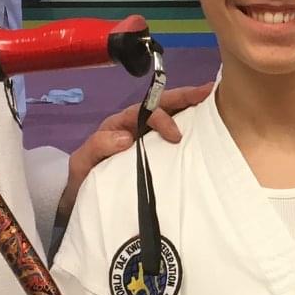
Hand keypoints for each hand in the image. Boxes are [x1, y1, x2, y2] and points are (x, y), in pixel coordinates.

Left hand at [55, 82, 212, 225]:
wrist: (86, 202)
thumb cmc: (84, 180)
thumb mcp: (82, 163)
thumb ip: (97, 146)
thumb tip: (126, 137)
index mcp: (119, 125)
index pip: (142, 112)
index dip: (161, 118)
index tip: (175, 135)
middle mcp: (135, 127)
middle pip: (160, 105)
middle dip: (183, 97)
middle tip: (206, 91)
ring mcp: (147, 139)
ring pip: (170, 116)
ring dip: (190, 107)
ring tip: (212, 100)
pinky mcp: (157, 154)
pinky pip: (173, 135)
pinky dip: (190, 128)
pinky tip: (207, 126)